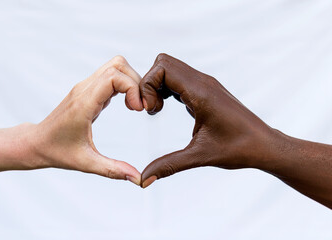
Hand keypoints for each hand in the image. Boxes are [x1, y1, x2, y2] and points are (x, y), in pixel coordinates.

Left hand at [33, 56, 142, 184]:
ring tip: (134, 105)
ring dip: (130, 81)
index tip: (139, 109)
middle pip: (118, 65)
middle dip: (136, 82)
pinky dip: (124, 85)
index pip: (114, 76)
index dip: (133, 88)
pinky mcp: (88, 90)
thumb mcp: (86, 163)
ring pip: (115, 66)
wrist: (37, 143)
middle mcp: (84, 90)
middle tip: (140, 106)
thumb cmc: (57, 151)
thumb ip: (113, 169)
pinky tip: (127, 104)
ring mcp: (85, 87)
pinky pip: (110, 75)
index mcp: (84, 103)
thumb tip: (138, 179)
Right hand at [139, 54, 275, 187]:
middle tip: (151, 109)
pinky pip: (179, 79)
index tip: (149, 111)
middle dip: (149, 84)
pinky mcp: (206, 90)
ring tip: (157, 110)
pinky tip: (167, 108)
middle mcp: (203, 82)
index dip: (147, 85)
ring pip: (170, 68)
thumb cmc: (239, 148)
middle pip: (163, 63)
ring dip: (157, 86)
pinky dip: (167, 89)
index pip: (163, 68)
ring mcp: (205, 84)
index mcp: (201, 92)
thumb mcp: (200, 156)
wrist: (264, 145)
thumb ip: (169, 165)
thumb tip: (144, 179)